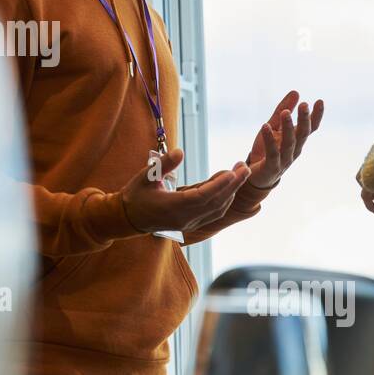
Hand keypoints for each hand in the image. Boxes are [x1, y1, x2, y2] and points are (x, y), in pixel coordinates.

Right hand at [121, 148, 251, 233]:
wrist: (128, 219)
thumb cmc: (136, 195)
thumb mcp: (145, 176)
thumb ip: (164, 164)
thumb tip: (180, 151)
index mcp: (173, 207)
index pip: (203, 196)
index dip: (220, 185)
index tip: (233, 172)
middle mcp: (185, 218)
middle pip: (215, 202)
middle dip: (233, 185)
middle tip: (245, 168)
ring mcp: (189, 223)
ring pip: (217, 209)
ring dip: (231, 192)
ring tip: (240, 173)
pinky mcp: (191, 223)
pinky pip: (213, 213)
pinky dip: (224, 200)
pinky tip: (229, 187)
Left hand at [245, 90, 323, 188]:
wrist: (257, 176)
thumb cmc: (268, 149)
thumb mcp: (274, 126)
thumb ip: (282, 110)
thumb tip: (296, 91)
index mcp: (297, 140)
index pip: (311, 127)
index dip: (316, 115)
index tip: (320, 101)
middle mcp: (294, 149)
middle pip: (303, 134)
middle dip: (304, 119)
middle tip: (304, 105)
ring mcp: (285, 159)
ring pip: (289, 143)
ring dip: (288, 127)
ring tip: (285, 112)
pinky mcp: (272, 166)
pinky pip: (272, 152)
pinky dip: (269, 139)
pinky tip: (265, 126)